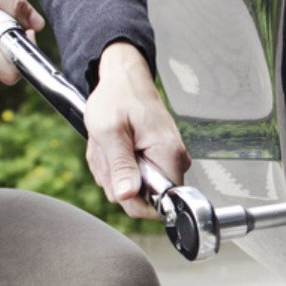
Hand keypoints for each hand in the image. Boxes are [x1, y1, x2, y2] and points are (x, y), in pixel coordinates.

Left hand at [84, 41, 189, 219]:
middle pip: (146, 200)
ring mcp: (169, 161)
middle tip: (109, 153)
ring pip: (137, 190)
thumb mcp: (109, 131)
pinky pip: (137, 178)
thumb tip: (127, 196)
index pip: (161, 205)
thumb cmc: (117, 98)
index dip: (133, 198)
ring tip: (111, 146)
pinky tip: (116, 147)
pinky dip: (119, 166)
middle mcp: (176, 161)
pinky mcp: (160, 160)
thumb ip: (120, 166)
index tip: (118, 174)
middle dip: (118, 182)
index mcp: (169, 155)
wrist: (124, 80)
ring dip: (115, 172)